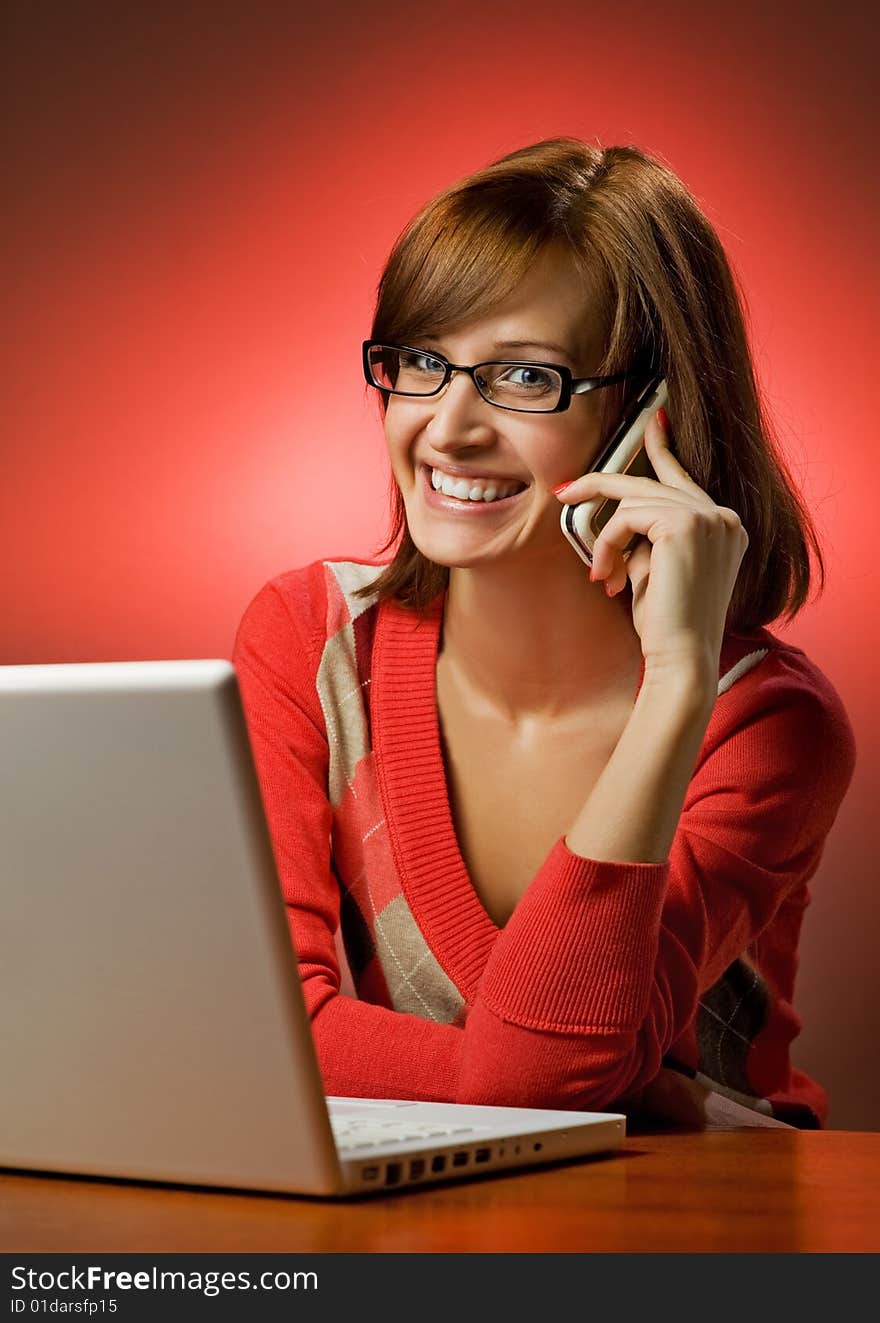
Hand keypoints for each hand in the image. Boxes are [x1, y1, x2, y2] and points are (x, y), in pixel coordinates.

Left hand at [555, 409, 748, 678]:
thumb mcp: (656, 571)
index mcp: (725, 527)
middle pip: (652, 484)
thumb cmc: (667, 626)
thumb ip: (648, 538)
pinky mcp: (685, 523)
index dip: (663, 449)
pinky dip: (609, 545)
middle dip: (603, 486)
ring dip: (606, 540)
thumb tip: (617, 516)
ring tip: (603, 577)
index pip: (686, 479)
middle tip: (566, 490)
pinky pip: (628, 517)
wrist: (683, 657)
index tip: (652, 422)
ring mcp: (709, 517)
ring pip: (634, 503)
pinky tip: (609, 578)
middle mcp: (724, 517)